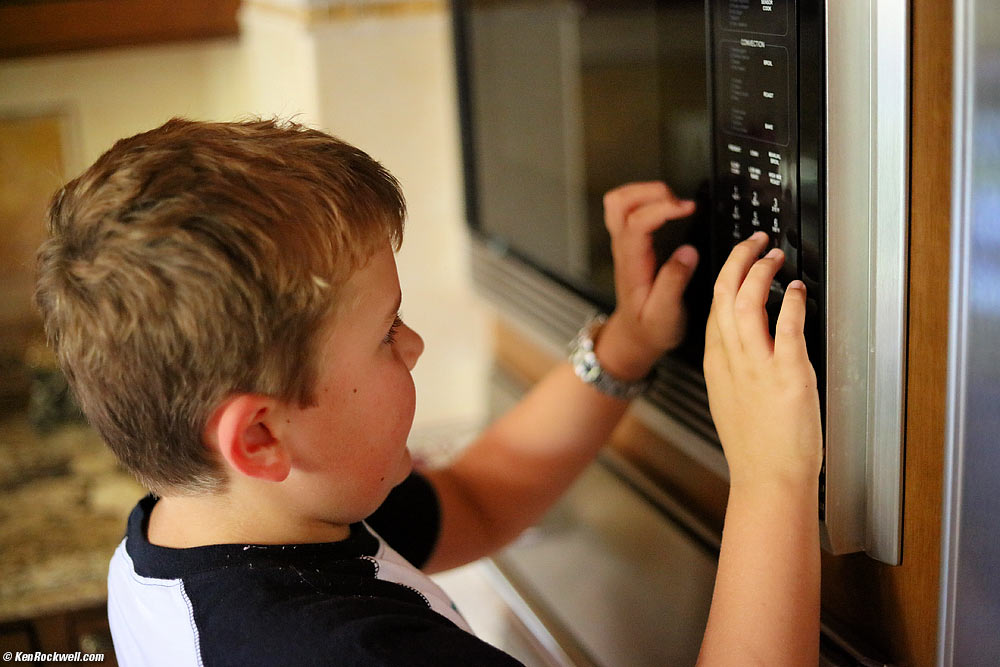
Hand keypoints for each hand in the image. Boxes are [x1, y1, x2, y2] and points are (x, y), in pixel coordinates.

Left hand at [598, 182, 698, 380]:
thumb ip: (675, 282)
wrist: (635, 337)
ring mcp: (623, 244)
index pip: (636, 223)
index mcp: (632, 264)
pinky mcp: (629, 243)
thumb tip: (688, 251)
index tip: (687, 208)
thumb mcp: (665, 314)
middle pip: (618, 203)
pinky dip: (645, 198)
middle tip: (678, 201)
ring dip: (644, 191)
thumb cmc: (650, 328)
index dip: (661, 208)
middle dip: (649, 191)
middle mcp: (623, 250)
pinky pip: (627, 209)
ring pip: (618, 202)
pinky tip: (666, 206)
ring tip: (673, 200)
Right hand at [703, 232, 822, 487]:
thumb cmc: (755, 449)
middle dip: (739, 260)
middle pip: (725, 295)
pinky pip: (786, 327)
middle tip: (755, 243)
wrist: (768, 480)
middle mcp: (732, 360)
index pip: (714, 308)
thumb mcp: (731, 401)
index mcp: (717, 365)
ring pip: (747, 303)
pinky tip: (796, 290)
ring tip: (774, 257)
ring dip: (761, 272)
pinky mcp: (787, 374)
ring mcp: (757, 366)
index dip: (727, 278)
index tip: (739, 263)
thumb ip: (735, 369)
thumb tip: (750, 347)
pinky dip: (791, 302)